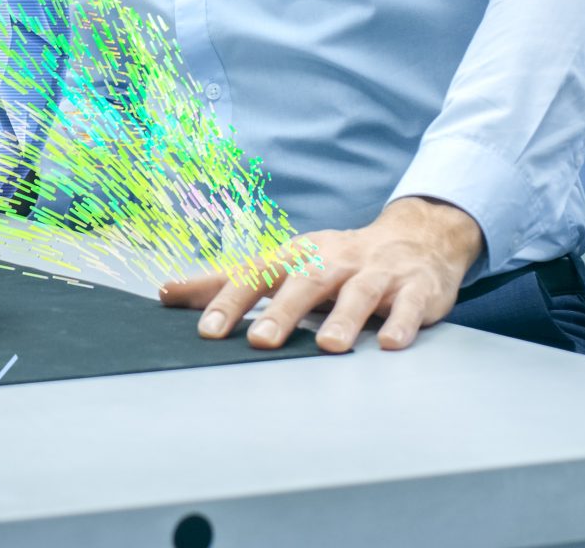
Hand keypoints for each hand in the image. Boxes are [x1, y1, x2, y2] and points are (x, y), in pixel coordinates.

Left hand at [157, 197, 484, 353]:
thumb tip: (166, 293)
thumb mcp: (284, 264)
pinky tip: (390, 344)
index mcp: (299, 256)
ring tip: (329, 347)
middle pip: (306, 281)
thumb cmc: (337, 261)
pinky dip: (401, 323)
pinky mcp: (417, 289)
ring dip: (344, 318)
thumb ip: (229, 283)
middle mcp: (335, 261)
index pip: (259, 275)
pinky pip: (410, 306)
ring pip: (359, 293)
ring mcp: (378, 274)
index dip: (231, 300)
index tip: (206, 330)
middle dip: (283, 312)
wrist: (418, 238)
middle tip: (260, 342)